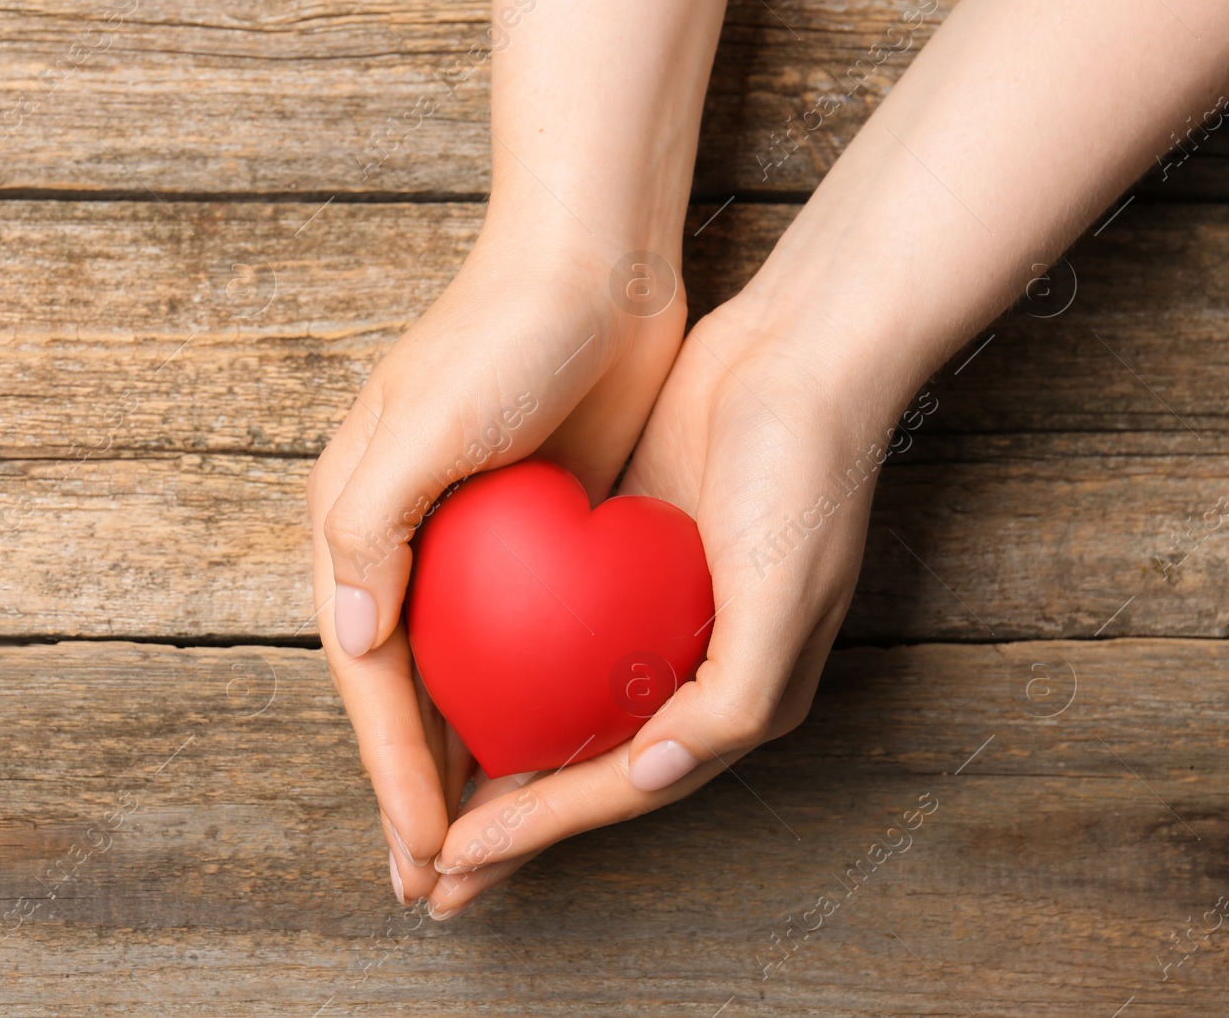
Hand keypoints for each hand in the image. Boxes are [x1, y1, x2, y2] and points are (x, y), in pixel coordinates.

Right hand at [306, 204, 689, 906]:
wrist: (592, 261)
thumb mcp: (423, 424)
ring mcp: (466, 545)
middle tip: (431, 885)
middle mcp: (401, 542)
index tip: (422, 850)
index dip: (392, 769)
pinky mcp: (530, 540)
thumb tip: (353, 637)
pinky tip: (541, 757)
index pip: (370, 676)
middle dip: (412, 791)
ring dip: (461, 766)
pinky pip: (516, 648)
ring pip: (458, 683)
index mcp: (358, 523)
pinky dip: (518, 709)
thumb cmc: (502, 333)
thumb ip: (371, 526)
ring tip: (477, 849)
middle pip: (401, 695)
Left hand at [423, 292, 921, 915]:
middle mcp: (690, 672)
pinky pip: (554, 637)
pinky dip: (505, 674)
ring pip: (558, 712)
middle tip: (426, 873)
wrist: (798, 355)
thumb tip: (650, 773)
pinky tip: (447, 682)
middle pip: (581, 769)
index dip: (536, 830)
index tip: (454, 857)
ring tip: (424, 799)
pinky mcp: (625, 566)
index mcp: (735, 698)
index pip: (616, 787)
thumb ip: (731, 697)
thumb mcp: (784, 592)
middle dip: (506, 826)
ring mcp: (654, 621)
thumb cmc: (804, 475)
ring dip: (497, 761)